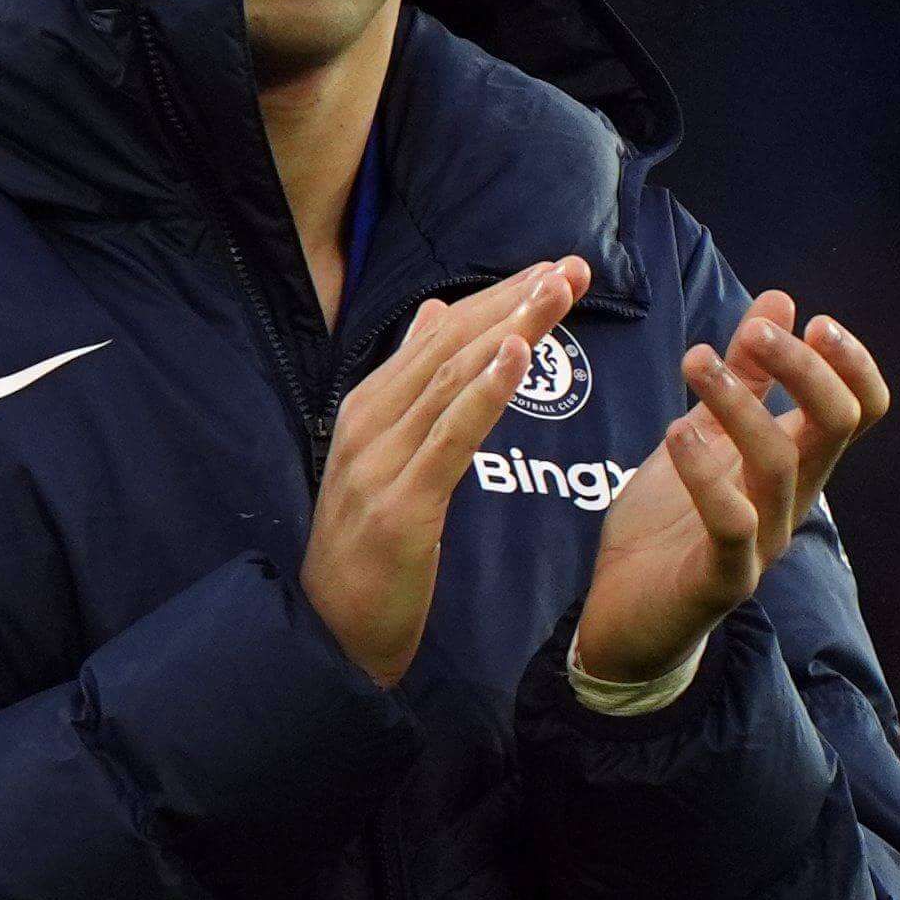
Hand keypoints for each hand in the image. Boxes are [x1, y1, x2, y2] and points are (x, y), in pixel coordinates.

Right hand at [303, 257, 586, 688]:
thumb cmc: (364, 549)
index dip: (497, 297)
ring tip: (557, 293)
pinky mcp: (401, 506)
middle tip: (571, 267)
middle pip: (450, 348)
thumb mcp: (384, 458)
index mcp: (367, 409)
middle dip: (513, 302)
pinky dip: (485, 392)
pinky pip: (451, 438)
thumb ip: (411, 387)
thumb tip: (434, 312)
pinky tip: (519, 356)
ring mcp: (379, 464)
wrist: (329, 633)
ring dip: (511, 330)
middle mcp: (368, 425)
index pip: (439, 337)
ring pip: (454, 382)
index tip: (552, 268)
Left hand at [572, 290, 890, 687]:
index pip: (861, 409)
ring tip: (693, 363)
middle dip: (802, 367)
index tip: (810, 320)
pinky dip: (705, 471)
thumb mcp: (699, 435)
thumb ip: (742, 376)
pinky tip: (674, 431)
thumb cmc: (666, 526)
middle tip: (753, 330)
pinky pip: (732, 523)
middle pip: (835, 424)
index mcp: (796, 465)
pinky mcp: (724, 580)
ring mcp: (763, 543)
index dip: (850, 362)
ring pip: (781, 462)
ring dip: (740, 402)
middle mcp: (793, 501)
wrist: (622, 619)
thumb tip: (780, 299)